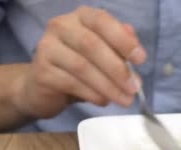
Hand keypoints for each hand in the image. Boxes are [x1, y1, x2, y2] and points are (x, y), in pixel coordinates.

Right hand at [12, 6, 145, 118]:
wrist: (40, 89)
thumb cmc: (75, 68)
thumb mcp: (101, 55)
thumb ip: (118, 48)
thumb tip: (136, 49)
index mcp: (79, 17)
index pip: (101, 21)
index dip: (122, 39)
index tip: (141, 59)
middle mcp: (60, 26)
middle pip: (91, 45)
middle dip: (117, 68)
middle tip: (134, 87)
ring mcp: (47, 48)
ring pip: (82, 66)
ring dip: (107, 86)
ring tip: (123, 99)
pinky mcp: (42, 72)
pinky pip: (71, 83)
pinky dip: (92, 94)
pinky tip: (103, 101)